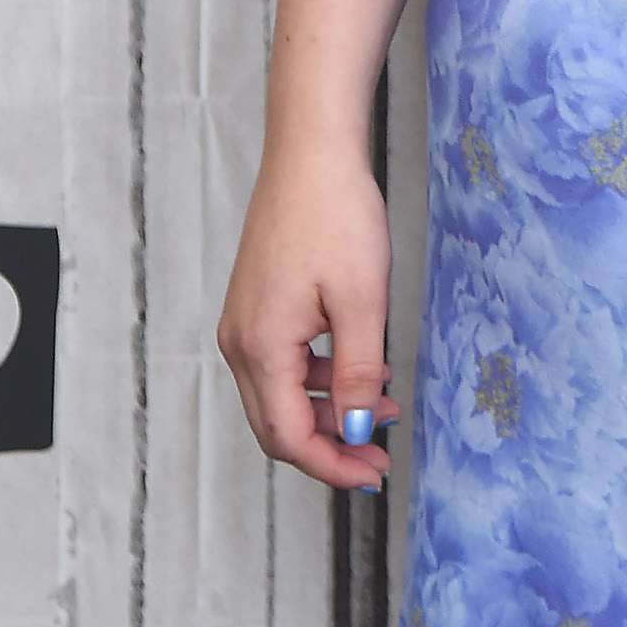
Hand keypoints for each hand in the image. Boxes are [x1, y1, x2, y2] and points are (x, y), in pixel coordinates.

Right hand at [217, 144, 400, 491]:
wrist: (311, 153)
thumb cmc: (336, 214)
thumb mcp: (361, 300)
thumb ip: (358, 373)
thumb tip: (359, 431)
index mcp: (260, 348)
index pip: (288, 437)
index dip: (332, 464)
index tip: (374, 474)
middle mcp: (239, 342)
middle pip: (277, 425)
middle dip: (331, 447)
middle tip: (380, 458)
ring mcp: (243, 323)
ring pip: (281, 395)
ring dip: (331, 411)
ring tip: (387, 408)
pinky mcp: (256, 306)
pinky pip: (282, 364)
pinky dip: (320, 379)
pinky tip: (362, 369)